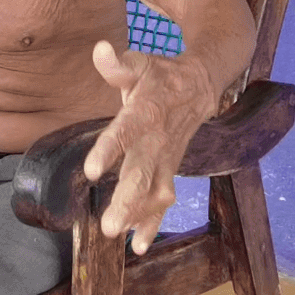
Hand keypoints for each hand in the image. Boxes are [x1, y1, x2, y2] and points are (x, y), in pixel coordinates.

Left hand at [82, 40, 219, 255]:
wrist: (201, 85)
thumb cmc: (160, 75)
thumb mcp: (140, 63)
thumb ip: (117, 64)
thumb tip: (100, 49)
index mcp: (145, 111)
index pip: (125, 132)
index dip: (110, 150)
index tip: (93, 171)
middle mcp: (157, 139)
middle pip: (142, 173)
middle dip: (127, 200)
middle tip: (109, 225)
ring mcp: (167, 158)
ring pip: (156, 192)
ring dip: (139, 216)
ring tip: (119, 237)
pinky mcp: (170, 169)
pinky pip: (163, 200)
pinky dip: (153, 223)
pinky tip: (138, 245)